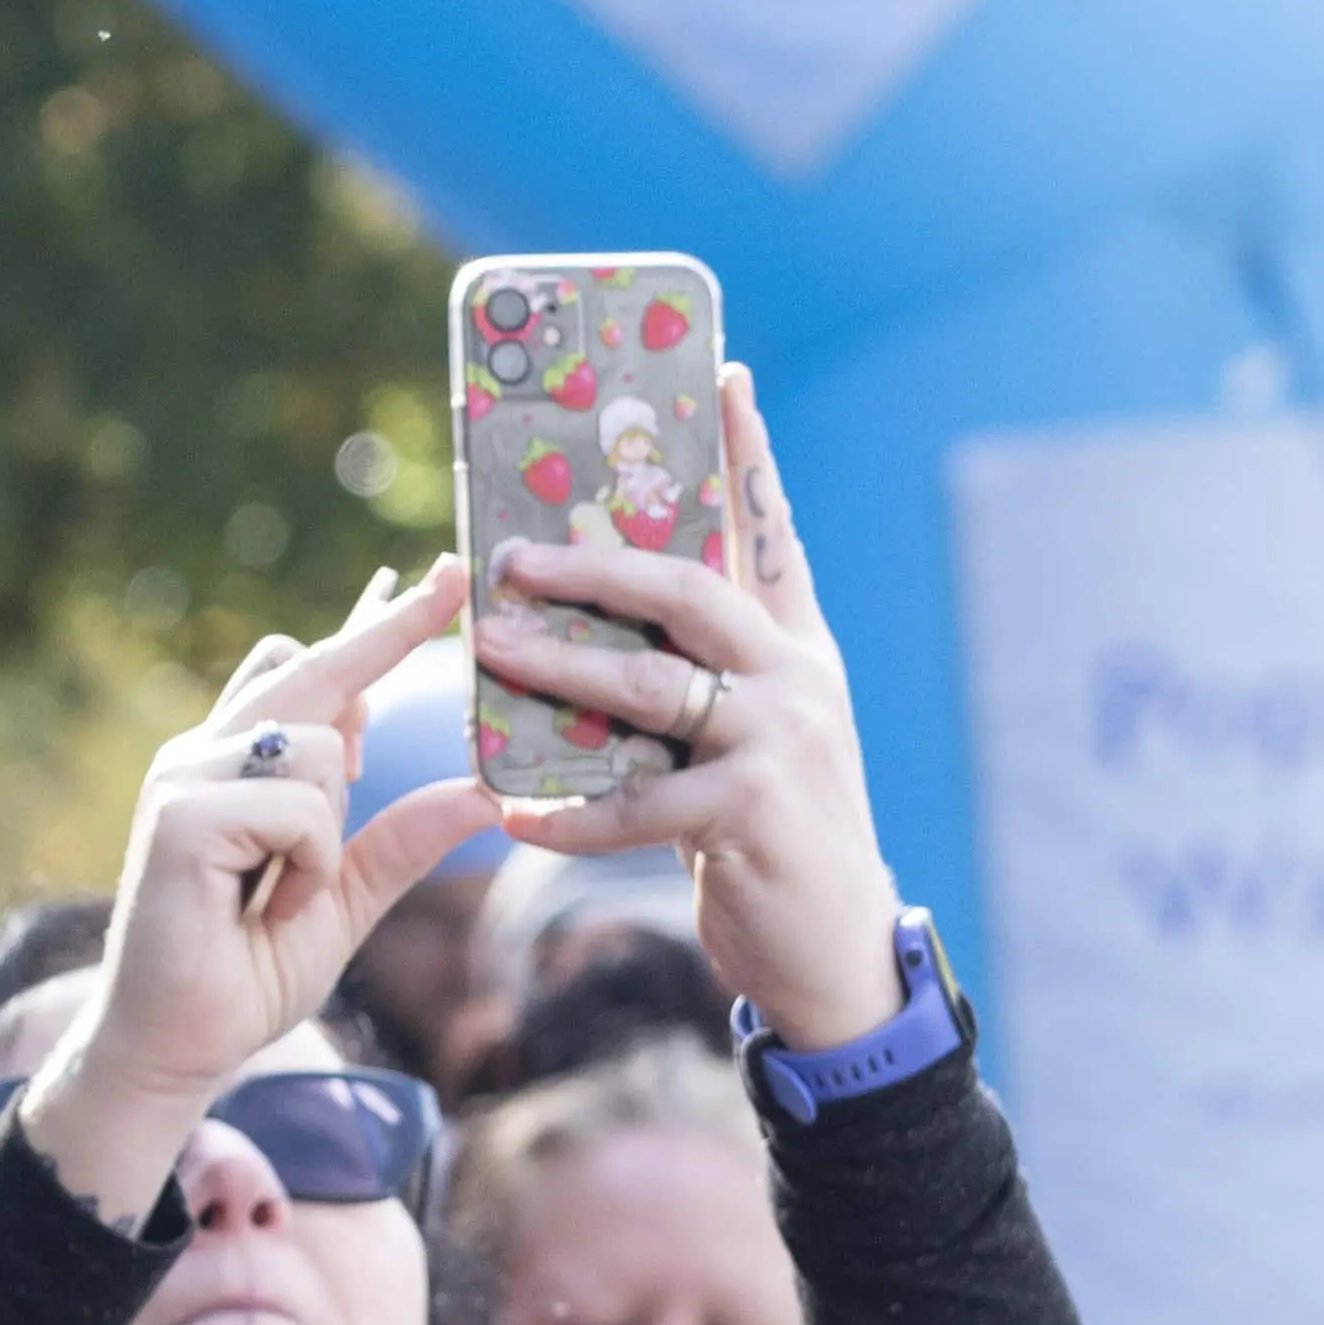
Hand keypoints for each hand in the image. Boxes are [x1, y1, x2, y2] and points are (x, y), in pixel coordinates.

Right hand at [14, 575, 495, 1226]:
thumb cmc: (242, 976)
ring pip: (322, 750)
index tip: (438, 582)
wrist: (174, 1048)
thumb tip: (485, 792)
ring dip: (326, 839)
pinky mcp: (181, 813)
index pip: (317, 677)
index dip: (375, 629)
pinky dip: (303, 866)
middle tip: (461, 574)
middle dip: (390, 629)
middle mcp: (209, 754)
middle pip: (316, 670)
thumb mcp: (343, 902)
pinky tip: (260, 907)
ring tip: (278, 898)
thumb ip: (399, 843)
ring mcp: (187, 775)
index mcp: (243, 767)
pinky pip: (299, 807)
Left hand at [464, 369, 905, 1049]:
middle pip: (690, 588)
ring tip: (490, 650)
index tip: (724, 374)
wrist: (833, 950)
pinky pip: (636, 801)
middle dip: (595, 564)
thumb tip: (599, 631)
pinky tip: (511, 814)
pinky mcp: (751, 809)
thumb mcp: (748, 739)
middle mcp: (796, 678)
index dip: (747, 453)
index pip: (770, 532)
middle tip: (514, 554)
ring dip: (559, 667)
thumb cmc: (772, 837)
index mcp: (797, 649)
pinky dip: (567, 811)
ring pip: (650, 683)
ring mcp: (779, 739)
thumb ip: (697, 682)